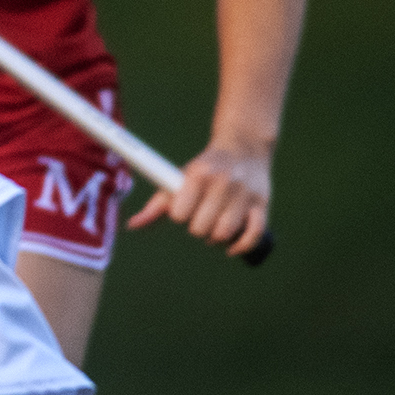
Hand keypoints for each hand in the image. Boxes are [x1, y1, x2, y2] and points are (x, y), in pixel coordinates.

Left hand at [129, 138, 270, 257]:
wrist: (244, 148)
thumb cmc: (205, 170)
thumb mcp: (179, 179)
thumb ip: (156, 205)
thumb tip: (132, 226)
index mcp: (199, 175)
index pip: (180, 214)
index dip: (180, 216)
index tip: (185, 209)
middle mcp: (223, 183)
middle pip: (201, 228)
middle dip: (198, 228)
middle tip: (201, 218)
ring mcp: (244, 194)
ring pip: (225, 233)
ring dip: (216, 238)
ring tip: (215, 227)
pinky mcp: (262, 204)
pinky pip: (254, 234)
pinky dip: (241, 245)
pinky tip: (231, 245)